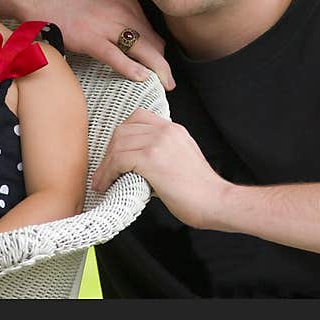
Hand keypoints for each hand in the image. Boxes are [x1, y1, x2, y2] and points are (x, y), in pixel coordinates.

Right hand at [0, 0, 174, 89]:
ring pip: (142, 50)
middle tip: (170, 83)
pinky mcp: (90, 38)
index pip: (152, 32)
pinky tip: (142, 79)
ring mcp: (107, 25)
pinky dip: (132, 69)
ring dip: (157, 70)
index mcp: (126, 3)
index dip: (159, 53)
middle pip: (154, 43)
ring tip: (164, 86)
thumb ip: (117, 14)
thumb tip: (128, 31)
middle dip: (164, 65)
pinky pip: (117, 56)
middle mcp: (122, 12)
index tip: (160, 67)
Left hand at [91, 108, 229, 228]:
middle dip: (110, 151)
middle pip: (123, 130)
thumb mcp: (180, 160)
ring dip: (105, 165)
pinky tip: (106, 185)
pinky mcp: (151, 159)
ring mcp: (158, 142)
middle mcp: (165, 131)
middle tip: (104, 171)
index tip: (116, 153)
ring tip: (101, 181)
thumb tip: (132, 166)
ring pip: (118, 144)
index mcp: (173, 129)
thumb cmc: (200, 191)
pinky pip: (118, 160)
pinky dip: (107, 173)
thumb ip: (158, 155)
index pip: (138, 117)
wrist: (217, 201)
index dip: (122, 134)